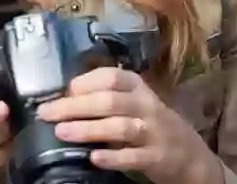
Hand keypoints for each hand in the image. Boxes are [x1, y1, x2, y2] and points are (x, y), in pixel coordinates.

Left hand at [37, 67, 223, 183]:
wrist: (190, 155)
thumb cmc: (148, 123)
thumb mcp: (132, 102)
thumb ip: (104, 97)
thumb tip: (61, 97)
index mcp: (136, 87)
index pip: (110, 77)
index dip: (84, 82)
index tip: (63, 91)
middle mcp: (146, 105)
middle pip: (108, 101)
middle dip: (75, 107)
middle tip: (46, 113)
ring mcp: (153, 132)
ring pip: (119, 127)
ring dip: (88, 130)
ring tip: (61, 132)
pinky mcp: (157, 157)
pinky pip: (133, 156)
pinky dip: (113, 157)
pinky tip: (93, 158)